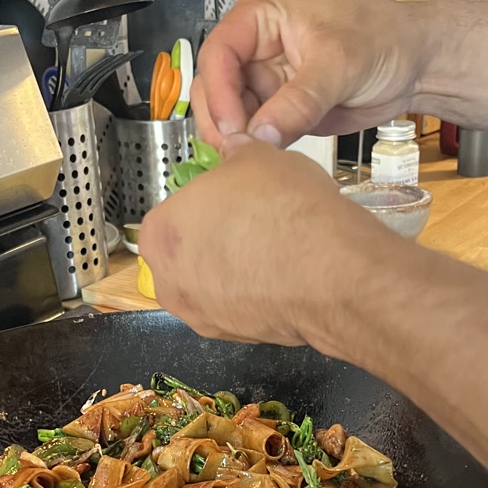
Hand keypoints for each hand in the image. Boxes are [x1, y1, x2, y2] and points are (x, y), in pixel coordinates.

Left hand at [138, 136, 383, 349]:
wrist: (327, 272)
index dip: (208, 201)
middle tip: (253, 223)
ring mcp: (199, 317)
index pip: (175, 210)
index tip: (233, 198)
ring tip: (273, 252)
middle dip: (216, 239)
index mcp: (160, 232)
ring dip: (235, 270)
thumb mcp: (258, 156)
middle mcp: (167, 282)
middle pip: (188, 252)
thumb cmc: (283, 208)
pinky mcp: (232, 338)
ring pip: (212, 285)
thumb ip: (237, 155)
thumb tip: (236, 149)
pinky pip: (238, 308)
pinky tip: (283, 278)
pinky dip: (254, 295)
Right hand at [192, 0, 429, 151]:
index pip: (219, 51)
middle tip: (238, 153)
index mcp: (261, 12)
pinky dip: (254, 147)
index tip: (232, 128)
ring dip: (236, 138)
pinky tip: (262, 160)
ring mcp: (264, 77)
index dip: (219, 92)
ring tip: (252, 160)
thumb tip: (259, 138)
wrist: (415, 64)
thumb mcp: (339, 65)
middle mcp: (254, 44)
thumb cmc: (383, 40)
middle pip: (215, 85)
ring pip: (229, 112)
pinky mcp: (277, 106)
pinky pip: (254, 130)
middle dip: (223, 120)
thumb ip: (298, 103)